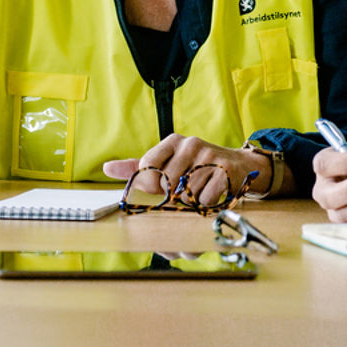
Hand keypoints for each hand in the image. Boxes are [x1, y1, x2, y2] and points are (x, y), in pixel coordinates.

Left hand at [102, 134, 272, 205]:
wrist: (238, 166)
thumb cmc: (196, 168)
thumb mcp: (168, 163)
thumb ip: (139, 168)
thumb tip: (107, 168)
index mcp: (173, 141)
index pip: (147, 164)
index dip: (148, 185)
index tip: (157, 193)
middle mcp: (191, 144)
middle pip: (166, 183)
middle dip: (171, 198)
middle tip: (181, 197)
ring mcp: (209, 156)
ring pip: (186, 194)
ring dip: (190, 202)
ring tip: (198, 194)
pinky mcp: (225, 170)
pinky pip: (204, 199)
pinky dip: (205, 205)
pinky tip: (211, 196)